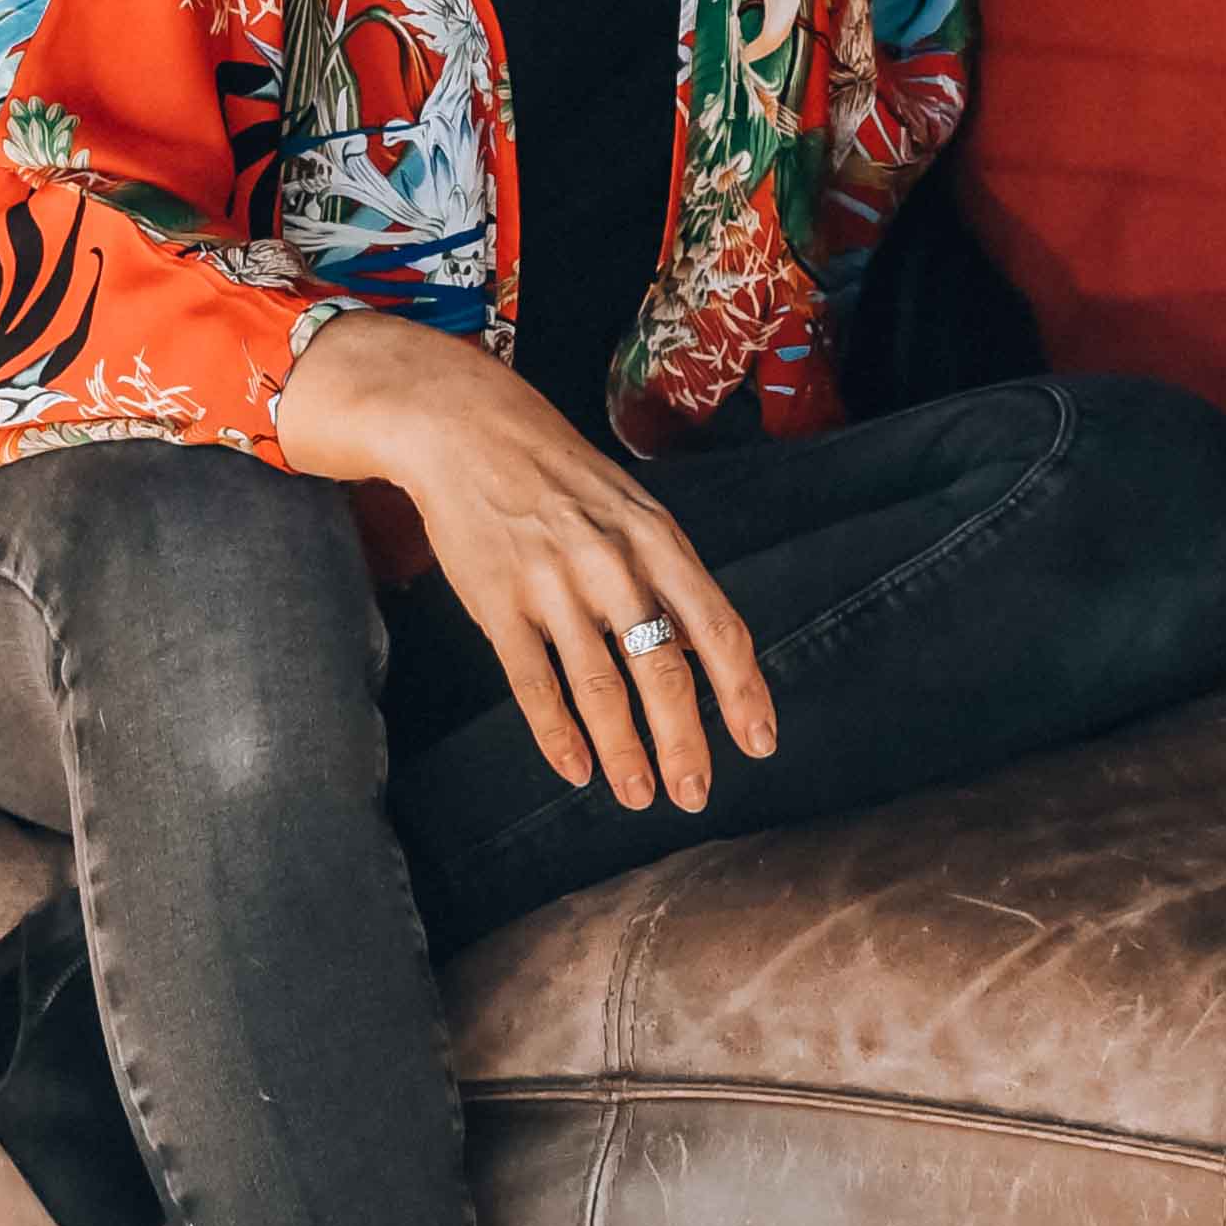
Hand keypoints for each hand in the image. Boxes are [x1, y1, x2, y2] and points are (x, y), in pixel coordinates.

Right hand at [274, 314, 776, 812]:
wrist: (466, 429)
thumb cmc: (559, 474)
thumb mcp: (633, 508)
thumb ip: (669, 576)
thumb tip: (706, 651)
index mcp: (657, 539)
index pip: (717, 627)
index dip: (742, 692)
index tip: (759, 743)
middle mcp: (612, 564)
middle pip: (661, 669)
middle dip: (684, 741)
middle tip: (694, 794)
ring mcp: (553, 585)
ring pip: (598, 687)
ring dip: (624, 751)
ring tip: (637, 796)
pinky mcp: (498, 603)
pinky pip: (533, 683)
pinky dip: (556, 733)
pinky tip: (574, 768)